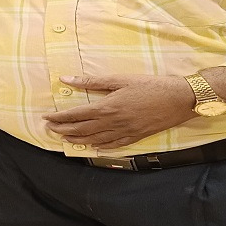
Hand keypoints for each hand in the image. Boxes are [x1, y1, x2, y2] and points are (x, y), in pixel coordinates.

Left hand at [43, 74, 196, 149]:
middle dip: (63, 130)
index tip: (46, 117)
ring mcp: (124, 132)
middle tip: (50, 129)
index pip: (75, 115)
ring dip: (77, 140)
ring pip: (94, 140)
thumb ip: (92, 81)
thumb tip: (66, 79)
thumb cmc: (150, 85)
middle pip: (81, 130)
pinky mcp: (135, 137)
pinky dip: (100, 147)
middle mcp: (112, 123)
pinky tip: (93, 147)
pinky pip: (113, 145)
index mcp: (107, 107)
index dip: (59, 118)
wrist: (179, 99)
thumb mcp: (120, 79)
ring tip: (65, 139)